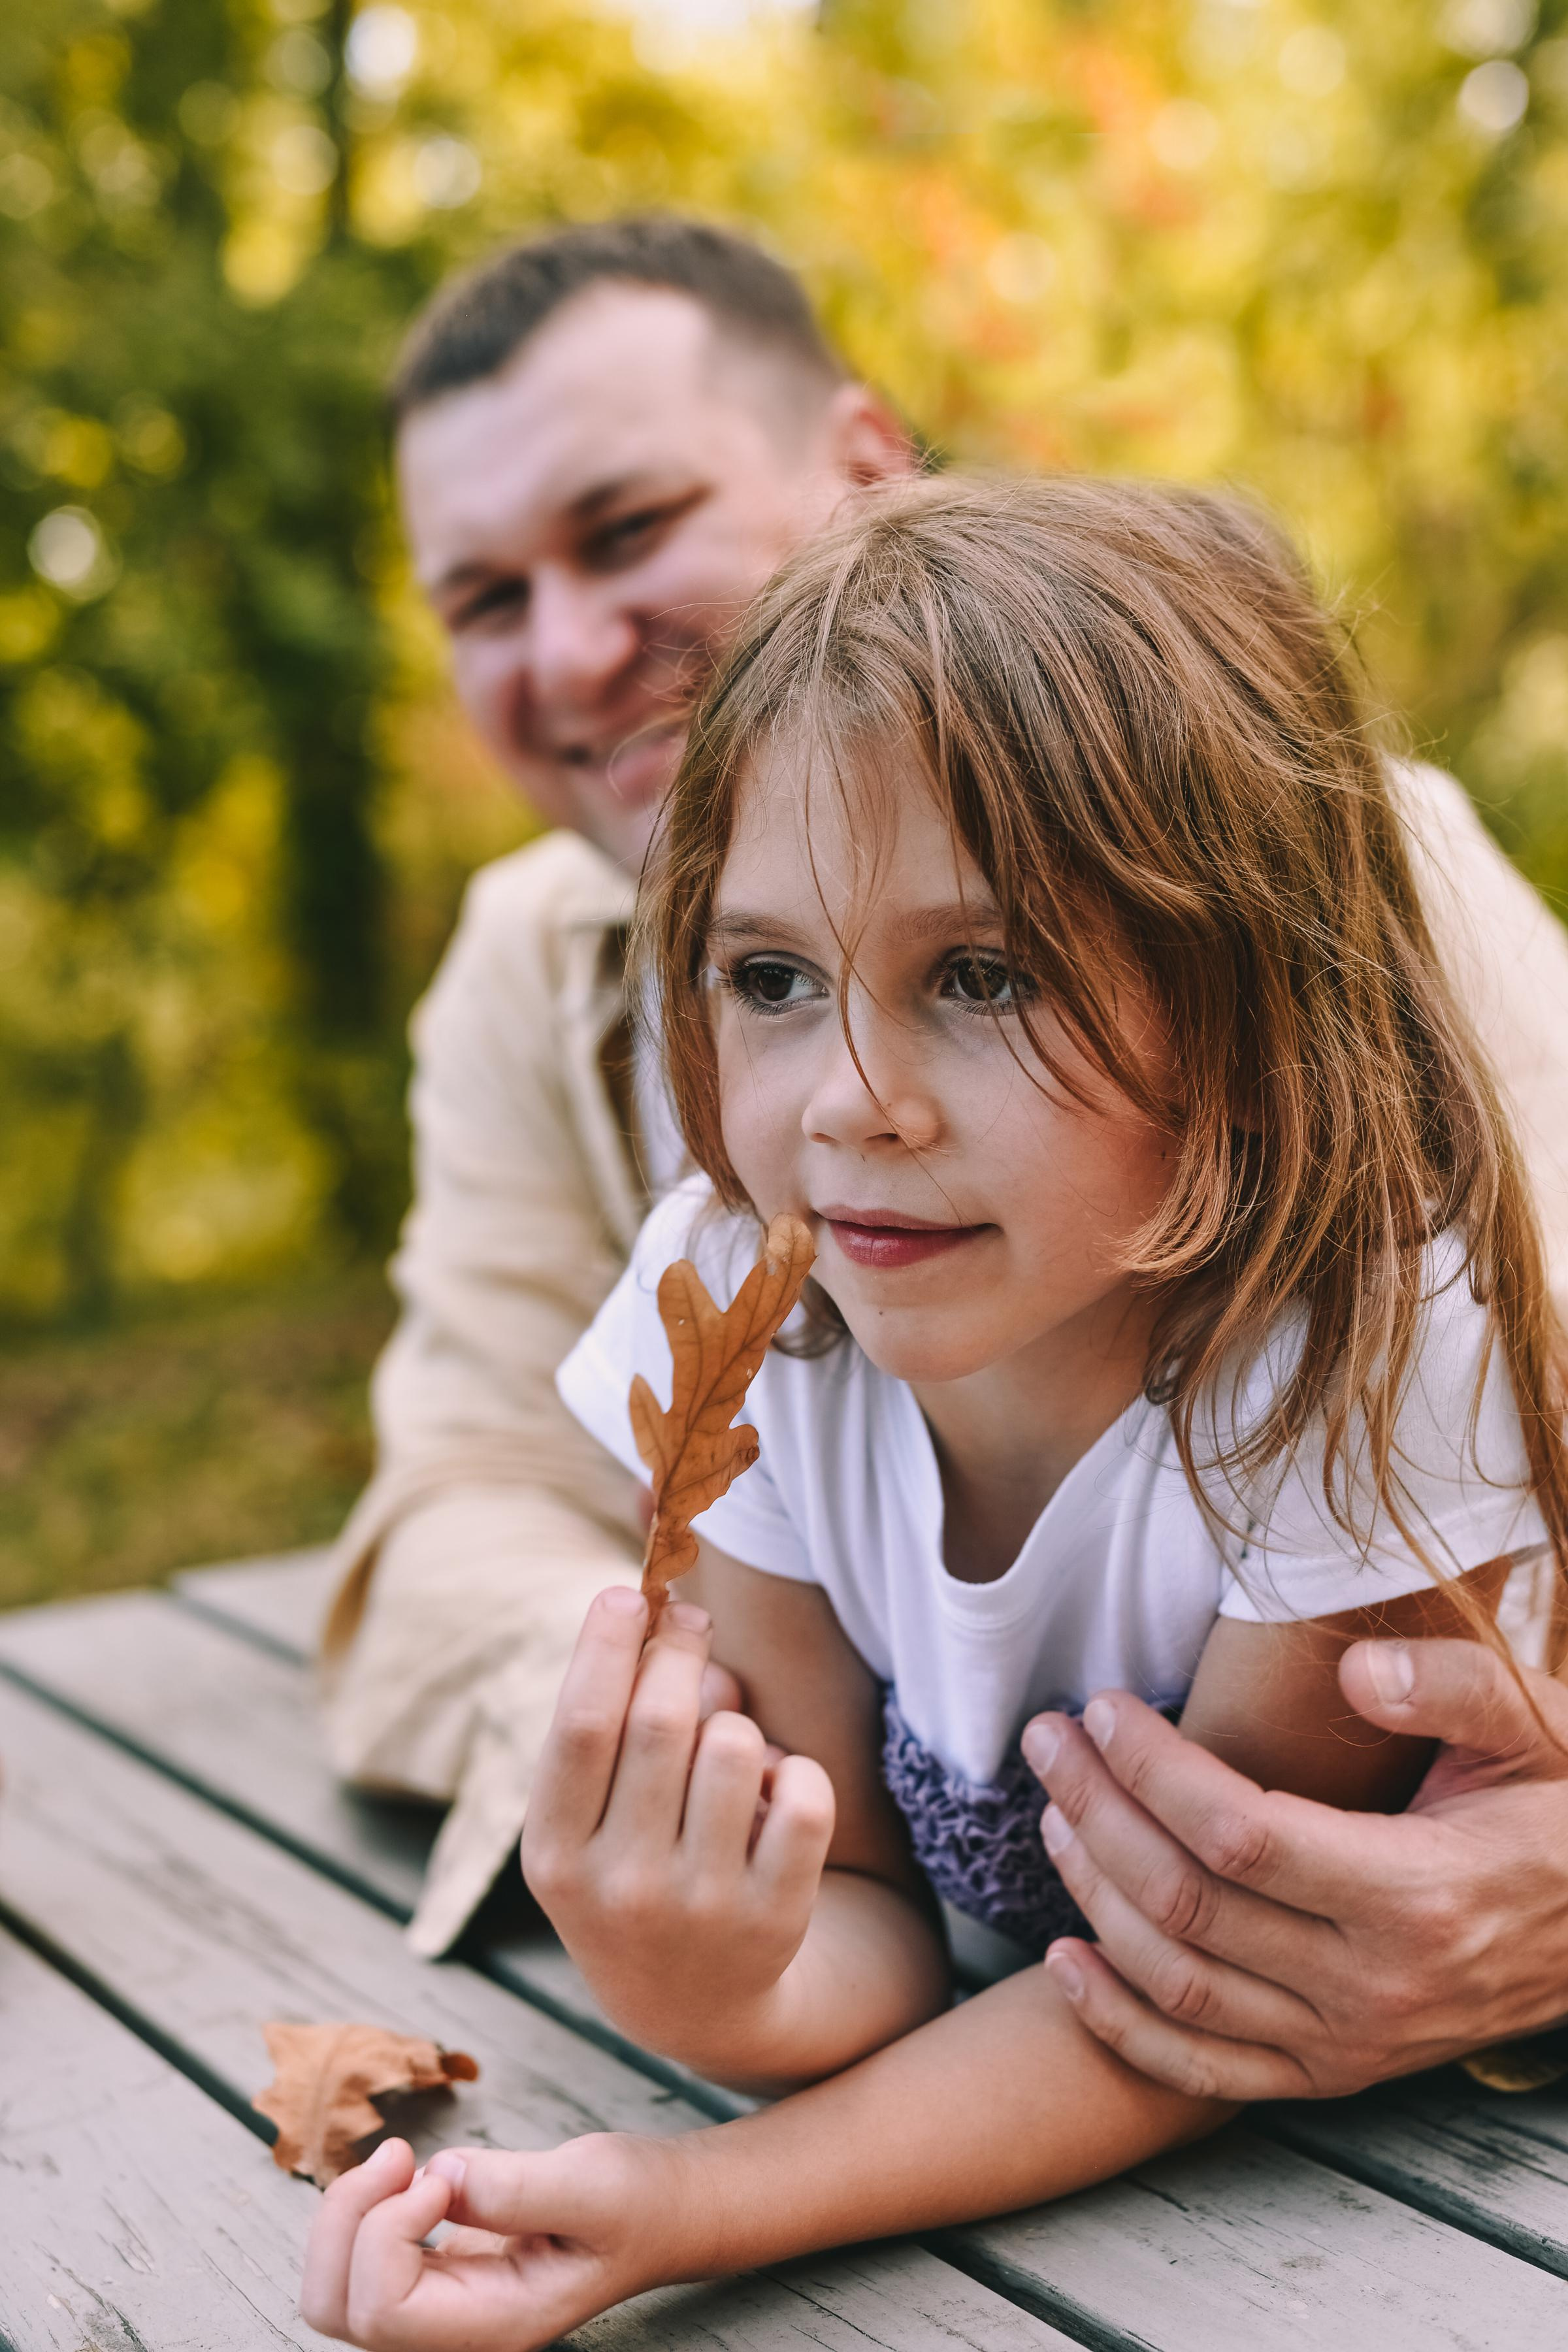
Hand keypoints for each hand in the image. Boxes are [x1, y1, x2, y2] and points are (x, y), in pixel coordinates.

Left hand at [299, 2132, 681, 2350]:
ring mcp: (441, 2306)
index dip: (387, 2230)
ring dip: (348, 2211)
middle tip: (401, 2156)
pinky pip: (361, 2256)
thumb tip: (439, 2174)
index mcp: (495, 2329)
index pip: (383, 2310)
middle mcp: (456, 2331)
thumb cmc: (639, 2203)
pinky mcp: (436, 2272)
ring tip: (402, 2160)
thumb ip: (516, 2188)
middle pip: (338, 2308)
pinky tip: (411, 2173)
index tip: (440, 2176)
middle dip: (345, 2221)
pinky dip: (365, 2205)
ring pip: (336, 2286)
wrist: (663, 2209)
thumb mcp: (594, 2186)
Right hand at [521, 1587, 835, 2072]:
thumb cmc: (631, 1868)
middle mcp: (620, 1889)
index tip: (629, 1594)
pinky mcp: (775, 1918)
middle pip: (660, 1721)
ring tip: (727, 1747)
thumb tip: (661, 1610)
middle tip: (690, 1625)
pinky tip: (774, 1794)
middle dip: (680, 1651)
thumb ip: (607, 1722)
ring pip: (736, 1746)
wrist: (695, 2005)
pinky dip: (796, 1769)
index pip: (581, 1724)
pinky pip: (804, 1792)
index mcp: (553, 1858)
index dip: (607, 1646)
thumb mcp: (587, 1820)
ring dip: (736, 1722)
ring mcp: (700, 1909)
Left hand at [1022, 1638, 1567, 2098]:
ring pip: (1178, 1982)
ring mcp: (1349, 2044)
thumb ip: (1452, 1685)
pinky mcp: (1332, 2075)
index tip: (1103, 1706)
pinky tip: (1062, 1962)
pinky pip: (1203, 2072)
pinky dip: (1119, 2026)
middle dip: (1096, 1811)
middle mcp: (1375, 1987)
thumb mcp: (1542, 1724)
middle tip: (1048, 1737)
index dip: (1152, 1768)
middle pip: (1188, 1903)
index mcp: (1418, 1893)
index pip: (1238, 1833)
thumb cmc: (1563, 1806)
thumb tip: (1356, 1671)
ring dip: (1092, 1895)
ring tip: (1052, 1810)